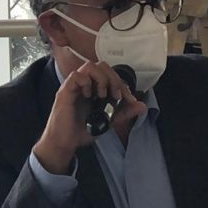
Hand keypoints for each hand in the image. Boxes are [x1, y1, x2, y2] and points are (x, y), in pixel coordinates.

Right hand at [33, 48, 143, 173]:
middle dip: (114, 78)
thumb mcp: (109, 121)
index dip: (123, 84)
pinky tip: (89, 95)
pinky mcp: (66, 90)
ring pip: (90, 66)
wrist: (66, 142)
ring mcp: (75, 86)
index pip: (111, 74)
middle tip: (117, 95)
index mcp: (95, 88)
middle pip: (102, 66)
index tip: (128, 99)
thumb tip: (142, 106)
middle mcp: (85, 84)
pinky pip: (76, 76)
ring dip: (101, 79)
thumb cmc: (82, 130)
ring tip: (103, 95)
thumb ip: (124, 112)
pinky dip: (86, 82)